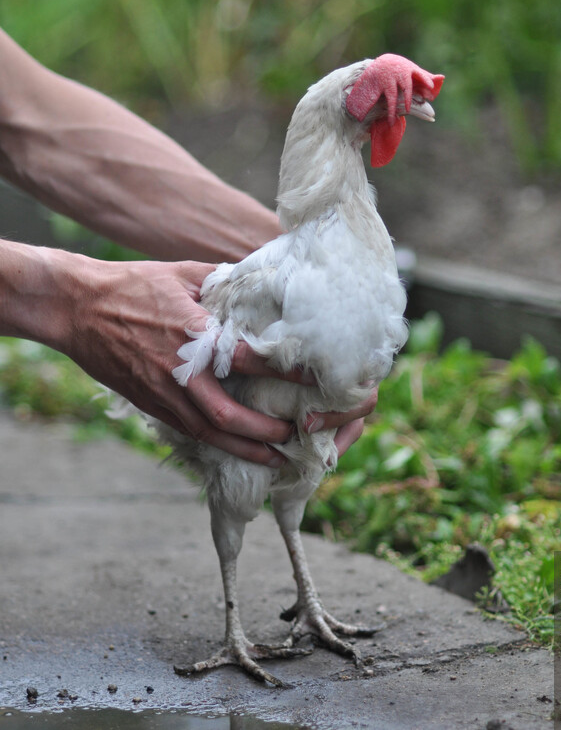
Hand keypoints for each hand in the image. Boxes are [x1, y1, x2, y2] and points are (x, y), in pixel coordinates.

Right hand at [54, 256, 373, 466]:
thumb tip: (263, 279)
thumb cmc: (131, 285)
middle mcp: (179, 372)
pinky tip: (236, 448)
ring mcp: (161, 393)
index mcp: (193, 335)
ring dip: (243, 450)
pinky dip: (215, 444)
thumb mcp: (183, 272)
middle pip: (227, 416)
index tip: (316, 382)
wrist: (75, 307)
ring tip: (275, 458)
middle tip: (295, 436)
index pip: (248, 361)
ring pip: (207, 433)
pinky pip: (187, 430)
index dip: (285, 374)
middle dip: (264, 433)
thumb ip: (225, 281)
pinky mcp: (148, 403)